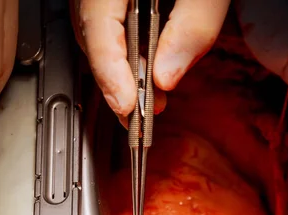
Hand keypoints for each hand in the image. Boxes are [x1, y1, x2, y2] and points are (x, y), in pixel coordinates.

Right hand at [70, 0, 230, 117]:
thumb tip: (167, 76)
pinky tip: (144, 69)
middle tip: (141, 117)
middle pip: (94, 38)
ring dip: (121, 73)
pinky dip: (125, 52)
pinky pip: (108, 24)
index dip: (110, 73)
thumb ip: (192, 26)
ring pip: (98, 35)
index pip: (99, 28)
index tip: (126, 107)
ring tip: (147, 102)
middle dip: (117, 84)